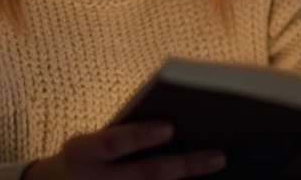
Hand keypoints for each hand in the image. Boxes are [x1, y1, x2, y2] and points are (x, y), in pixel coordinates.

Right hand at [22, 121, 225, 179]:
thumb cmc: (89, 157)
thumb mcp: (93, 143)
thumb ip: (125, 135)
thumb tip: (180, 126)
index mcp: (82, 151)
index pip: (112, 143)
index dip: (138, 136)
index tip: (169, 126)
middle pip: (144, 175)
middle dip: (184, 166)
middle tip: (218, 156)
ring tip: (218, 170)